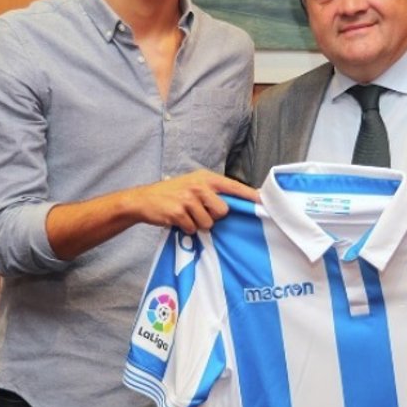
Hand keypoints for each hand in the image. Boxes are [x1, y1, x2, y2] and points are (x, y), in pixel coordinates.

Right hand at [131, 169, 258, 233]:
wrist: (144, 199)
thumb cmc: (173, 194)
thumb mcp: (193, 185)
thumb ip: (212, 192)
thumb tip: (235, 205)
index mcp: (205, 178)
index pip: (233, 186)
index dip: (248, 195)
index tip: (262, 202)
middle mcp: (199, 186)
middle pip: (223, 210)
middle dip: (214, 216)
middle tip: (200, 213)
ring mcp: (188, 198)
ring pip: (208, 223)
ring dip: (198, 224)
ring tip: (187, 215)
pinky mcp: (178, 212)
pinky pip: (192, 228)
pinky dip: (186, 229)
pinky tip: (178, 220)